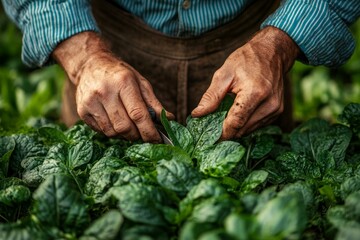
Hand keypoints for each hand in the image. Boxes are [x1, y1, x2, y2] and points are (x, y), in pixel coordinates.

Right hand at [53, 32, 172, 141]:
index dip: (149, 131)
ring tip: (129, 126)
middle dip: (137, 135)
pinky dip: (112, 132)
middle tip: (143, 134)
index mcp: (123, 82)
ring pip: (112, 132)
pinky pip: (102, 131)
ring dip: (124, 135)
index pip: (138, 114)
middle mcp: (105, 92)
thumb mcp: (140, 82)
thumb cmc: (120, 74)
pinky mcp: (82, 111)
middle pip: (124, 127)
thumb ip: (154, 103)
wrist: (90, 65)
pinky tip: (115, 122)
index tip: (157, 139)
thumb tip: (169, 120)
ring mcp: (91, 102)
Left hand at [192, 26, 299, 138]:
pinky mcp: (277, 112)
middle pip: (242, 130)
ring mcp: (275, 109)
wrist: (271, 53)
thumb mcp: (224, 74)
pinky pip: (256, 126)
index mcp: (254, 93)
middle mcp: (268, 104)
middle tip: (212, 128)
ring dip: (235, 128)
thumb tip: (197, 114)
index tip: (209, 138)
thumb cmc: (246, 60)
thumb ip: (211, 97)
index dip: (221, 133)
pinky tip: (238, 113)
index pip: (235, 122)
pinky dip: (245, 124)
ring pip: (249, 130)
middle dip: (226, 132)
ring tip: (224, 118)